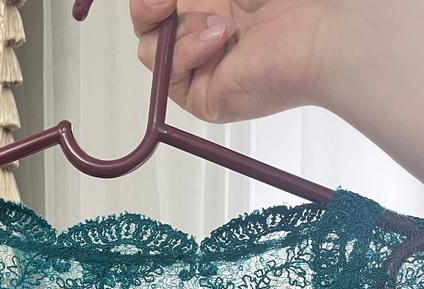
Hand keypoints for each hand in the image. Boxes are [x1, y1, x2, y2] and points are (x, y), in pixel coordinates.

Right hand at [130, 0, 327, 122]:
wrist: (322, 31)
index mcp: (212, 4)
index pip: (161, 6)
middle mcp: (204, 35)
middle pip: (148, 29)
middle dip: (148, 9)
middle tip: (164, 0)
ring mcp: (203, 68)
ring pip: (152, 51)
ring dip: (181, 30)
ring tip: (224, 24)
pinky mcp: (204, 97)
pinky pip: (169, 75)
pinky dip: (185, 53)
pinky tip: (219, 39)